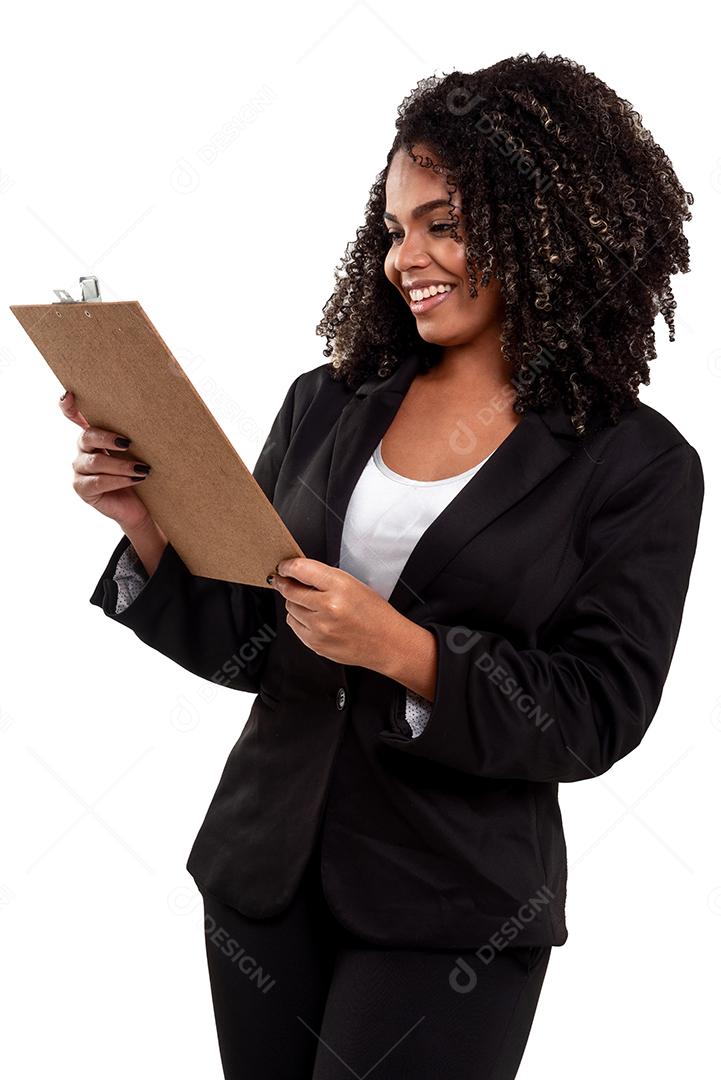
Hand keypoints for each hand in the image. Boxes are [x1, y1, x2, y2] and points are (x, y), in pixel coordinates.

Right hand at [59, 388, 154, 533]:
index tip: (69, 395)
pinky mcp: (82, 489)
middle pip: (87, 436)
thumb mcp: (140, 450)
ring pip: (95, 462)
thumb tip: (156, 412)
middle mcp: (83, 449)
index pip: (74, 416)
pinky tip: (136, 479)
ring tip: (142, 469)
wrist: (143, 505)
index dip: (68, 406)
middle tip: (128, 443)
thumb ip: (137, 433)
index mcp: (95, 434)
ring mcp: (80, 469)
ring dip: (121, 465)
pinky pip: (98, 482)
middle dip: (107, 438)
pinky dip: (119, 480)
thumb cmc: (142, 472)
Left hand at [270, 557, 402, 670]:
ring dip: (295, 603)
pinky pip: (294, 625)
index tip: (283, 567)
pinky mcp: (316, 644)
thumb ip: (324, 578)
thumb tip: (297, 573)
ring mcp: (320, 628)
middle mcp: (328, 607)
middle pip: (290, 590)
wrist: (387, 643)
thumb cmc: (374, 614)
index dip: (287, 567)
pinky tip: (313, 618)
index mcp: (340, 586)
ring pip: (290, 608)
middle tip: (285, 581)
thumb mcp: (354, 584)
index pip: (301, 570)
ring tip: (311, 604)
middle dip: (285, 584)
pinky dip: (299, 619)